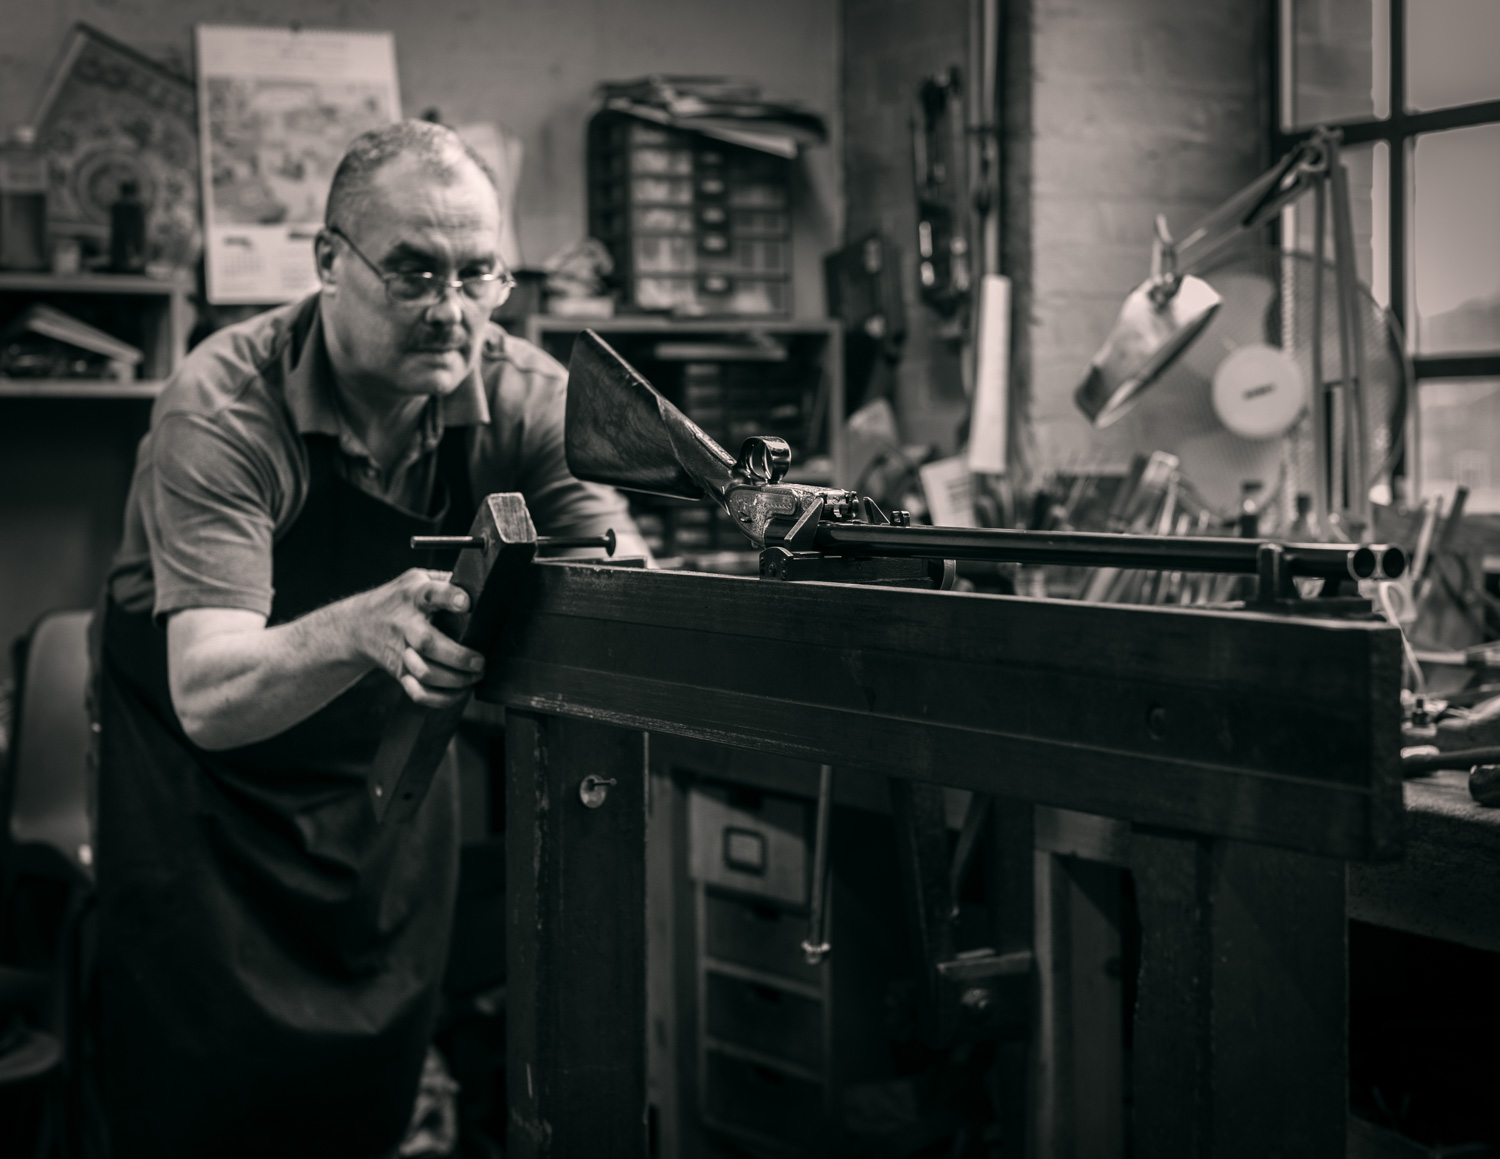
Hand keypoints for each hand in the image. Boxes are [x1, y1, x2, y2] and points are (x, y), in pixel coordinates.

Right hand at [351, 568, 485, 707]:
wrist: (359, 624)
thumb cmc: (399, 600)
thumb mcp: (416, 579)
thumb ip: (444, 580)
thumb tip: (480, 583)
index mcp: (414, 596)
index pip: (431, 594)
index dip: (449, 597)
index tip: (466, 603)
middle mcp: (406, 625)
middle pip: (428, 643)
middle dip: (458, 656)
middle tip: (480, 661)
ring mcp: (401, 652)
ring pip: (425, 673)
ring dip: (455, 680)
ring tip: (475, 676)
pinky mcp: (400, 673)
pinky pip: (418, 693)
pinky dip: (441, 699)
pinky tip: (459, 692)